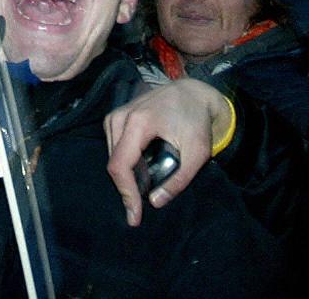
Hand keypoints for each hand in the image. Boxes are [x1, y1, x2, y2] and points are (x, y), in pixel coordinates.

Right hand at [104, 77, 230, 226]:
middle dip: (126, 187)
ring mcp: (117, 114)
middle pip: (114, 162)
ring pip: (111, 155)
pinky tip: (141, 167)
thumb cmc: (197, 121)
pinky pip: (113, 145)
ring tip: (147, 183)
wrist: (193, 93)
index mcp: (139, 123)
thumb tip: (155, 202)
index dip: (126, 194)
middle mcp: (121, 116)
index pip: (120, 165)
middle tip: (144, 204)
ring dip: (125, 175)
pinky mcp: (117, 115)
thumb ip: (179, 180)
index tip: (135, 216)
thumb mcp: (197, 153)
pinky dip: (124, 161)